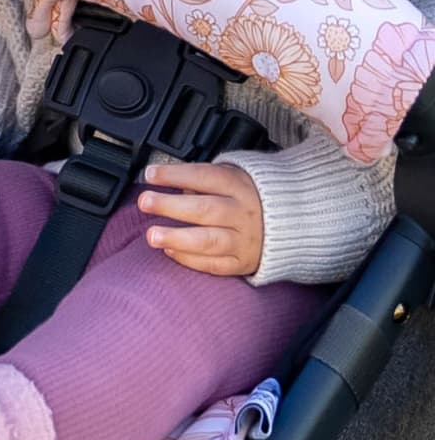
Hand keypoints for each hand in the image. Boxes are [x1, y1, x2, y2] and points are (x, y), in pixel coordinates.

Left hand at [138, 160, 264, 276]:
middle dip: (171, 206)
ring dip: (177, 238)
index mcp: (240, 186)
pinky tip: (170, 251)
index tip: (150, 174)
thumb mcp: (237, 175)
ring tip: (152, 236)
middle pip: (204, 209)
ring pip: (208, 240)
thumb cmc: (255, 196)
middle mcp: (243, 213)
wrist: (294, 223)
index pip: (204, 176)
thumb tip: (173, 183)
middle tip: (145, 202)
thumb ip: (206, 179)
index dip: (176, 175)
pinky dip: (190, 259)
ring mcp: (244, 240)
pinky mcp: (243, 262)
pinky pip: (214, 264)